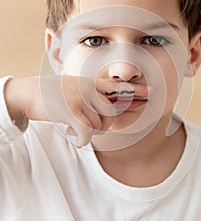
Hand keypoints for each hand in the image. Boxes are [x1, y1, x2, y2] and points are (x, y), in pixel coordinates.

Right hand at [4, 76, 149, 146]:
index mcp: (90, 82)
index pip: (117, 86)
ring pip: (100, 124)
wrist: (28, 93)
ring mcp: (80, 98)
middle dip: (105, 123)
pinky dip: (83, 138)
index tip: (152, 92)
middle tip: (88, 123)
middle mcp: (88, 88)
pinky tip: (76, 137)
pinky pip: (88, 131)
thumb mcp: (73, 88)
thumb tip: (105, 111)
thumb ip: (90, 95)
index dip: (136, 90)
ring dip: (90, 130)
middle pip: (112, 111)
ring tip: (75, 125)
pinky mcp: (71, 110)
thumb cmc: (51, 94)